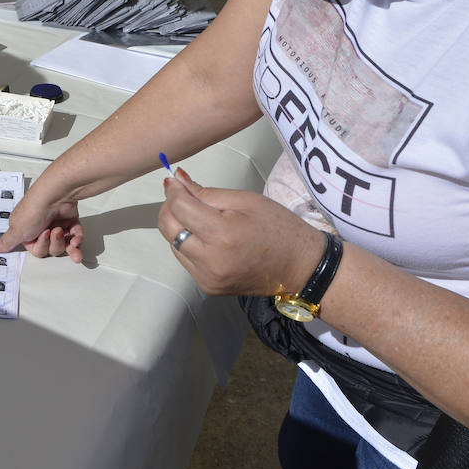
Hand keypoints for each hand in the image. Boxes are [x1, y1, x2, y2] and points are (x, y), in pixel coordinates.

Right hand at [0, 192, 84, 261]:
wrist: (56, 195)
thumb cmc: (35, 209)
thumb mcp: (16, 230)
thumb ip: (6, 242)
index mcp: (26, 230)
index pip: (35, 250)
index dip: (40, 247)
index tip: (40, 236)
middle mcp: (41, 227)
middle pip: (50, 249)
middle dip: (53, 243)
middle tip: (52, 231)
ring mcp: (57, 224)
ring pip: (63, 245)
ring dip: (64, 242)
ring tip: (63, 231)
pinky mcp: (70, 221)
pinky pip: (75, 238)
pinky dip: (76, 241)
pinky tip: (75, 240)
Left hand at [157, 168, 326, 296]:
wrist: (300, 266)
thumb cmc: (279, 228)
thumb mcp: (246, 200)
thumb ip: (206, 193)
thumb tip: (177, 181)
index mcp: (222, 236)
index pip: (179, 208)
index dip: (173, 191)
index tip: (174, 181)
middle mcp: (210, 261)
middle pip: (168, 228)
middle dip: (170, 208)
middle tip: (183, 196)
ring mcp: (207, 278)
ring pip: (173, 244)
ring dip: (178, 227)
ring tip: (200, 218)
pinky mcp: (208, 287)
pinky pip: (185, 260)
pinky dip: (188, 244)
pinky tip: (207, 237)